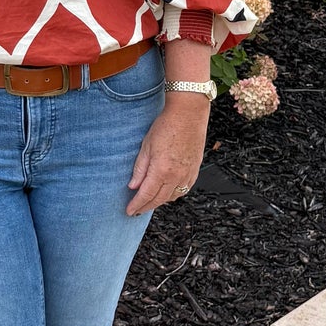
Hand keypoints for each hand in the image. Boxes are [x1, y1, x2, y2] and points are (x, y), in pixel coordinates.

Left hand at [126, 96, 208, 215]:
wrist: (188, 115)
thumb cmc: (166, 126)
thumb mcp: (146, 146)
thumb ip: (140, 169)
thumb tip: (133, 186)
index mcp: (162, 170)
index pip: (146, 194)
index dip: (137, 205)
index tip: (130, 211)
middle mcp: (176, 176)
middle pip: (159, 199)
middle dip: (146, 207)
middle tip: (137, 210)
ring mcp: (188, 174)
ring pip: (173, 197)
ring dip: (160, 202)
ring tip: (150, 202)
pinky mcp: (195, 170)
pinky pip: (184, 189)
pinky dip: (174, 194)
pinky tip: (167, 193)